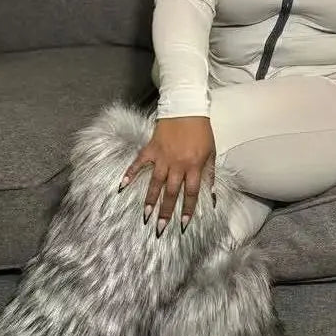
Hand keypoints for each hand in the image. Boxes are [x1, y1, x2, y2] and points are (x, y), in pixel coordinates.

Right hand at [118, 117, 215, 236]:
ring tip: (146, 215)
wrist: (187, 108)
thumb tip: (212, 196)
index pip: (191, 192)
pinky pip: (139, 163)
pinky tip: (123, 186)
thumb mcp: (212, 153)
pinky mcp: (151, 148)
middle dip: (166, 211)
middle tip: (160, 227)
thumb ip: (210, 175)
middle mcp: (177, 164)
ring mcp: (162, 156)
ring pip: (155, 182)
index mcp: (194, 166)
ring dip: (150, 199)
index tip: (183, 224)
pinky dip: (130, 173)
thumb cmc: (202, 132)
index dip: (187, 209)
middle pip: (171, 192)